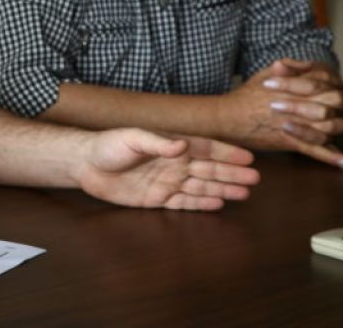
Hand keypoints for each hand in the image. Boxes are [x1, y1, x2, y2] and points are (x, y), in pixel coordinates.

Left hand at [75, 129, 259, 209]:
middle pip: (209, 169)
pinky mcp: (158, 198)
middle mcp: (173, 164)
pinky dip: (202, 203)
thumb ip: (158, 143)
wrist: (86, 165)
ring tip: (244, 193)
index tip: (248, 158)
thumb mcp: (132, 138)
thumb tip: (183, 145)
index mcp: (171, 146)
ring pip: (201, 186)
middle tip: (255, 180)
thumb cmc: (108, 146)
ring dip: (222, 189)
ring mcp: (167, 181)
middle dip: (232, 174)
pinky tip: (219, 204)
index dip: (227, 153)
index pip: (205, 148)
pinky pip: (184, 202)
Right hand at [222, 62, 342, 168]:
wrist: (228, 118)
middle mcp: (297, 104)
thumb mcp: (263, 74)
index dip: (336, 81)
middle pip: (333, 100)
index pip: (323, 80)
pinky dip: (332, 157)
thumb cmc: (245, 96)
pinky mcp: (290, 141)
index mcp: (291, 86)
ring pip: (330, 126)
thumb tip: (303, 63)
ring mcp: (295, 124)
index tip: (341, 84)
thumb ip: (285, 67)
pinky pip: (315, 150)